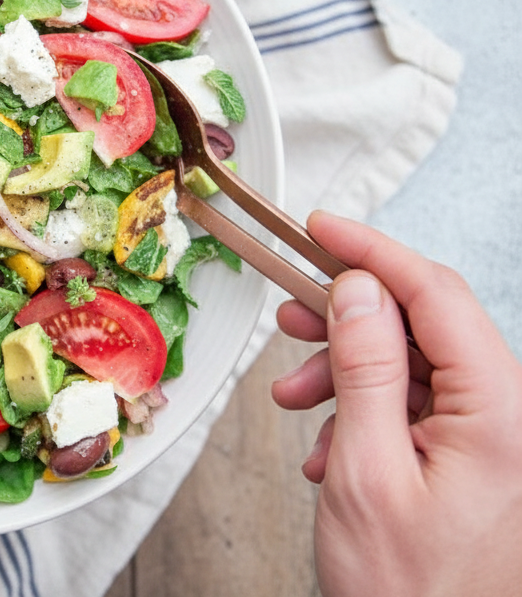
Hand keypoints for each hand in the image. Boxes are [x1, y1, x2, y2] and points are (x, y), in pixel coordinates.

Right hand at [271, 210, 521, 596]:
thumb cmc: (406, 590)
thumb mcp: (364, 469)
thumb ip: (365, 368)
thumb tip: (359, 289)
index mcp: (499, 413)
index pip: (435, 295)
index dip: (371, 251)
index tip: (320, 228)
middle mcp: (508, 416)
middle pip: (424, 324)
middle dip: (348, 316)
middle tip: (289, 314)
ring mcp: (491, 437)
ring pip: (412, 362)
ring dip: (346, 369)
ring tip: (294, 398)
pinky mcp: (472, 456)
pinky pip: (413, 403)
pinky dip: (361, 407)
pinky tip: (326, 442)